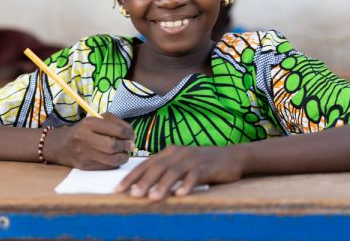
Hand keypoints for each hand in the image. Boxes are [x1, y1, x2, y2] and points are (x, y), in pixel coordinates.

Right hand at [43, 112, 133, 169]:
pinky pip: (106, 167)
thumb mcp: (95, 120)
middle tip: (131, 145)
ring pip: (111, 159)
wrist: (61, 145)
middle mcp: (84, 138)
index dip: (128, 133)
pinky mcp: (85, 166)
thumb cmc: (83, 130)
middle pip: (113, 145)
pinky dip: (115, 164)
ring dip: (123, 157)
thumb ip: (113, 122)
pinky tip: (116, 159)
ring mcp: (84, 153)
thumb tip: (131, 134)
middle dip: (126, 146)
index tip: (132, 135)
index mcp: (89, 123)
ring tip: (125, 154)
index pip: (116, 129)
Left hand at [115, 144, 245, 199]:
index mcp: (168, 152)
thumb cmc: (201, 164)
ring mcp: (192, 159)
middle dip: (143, 182)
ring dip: (162, 185)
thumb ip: (164, 171)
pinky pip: (195, 176)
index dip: (131, 177)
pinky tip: (181, 195)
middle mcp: (177, 153)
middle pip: (156, 168)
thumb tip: (141, 186)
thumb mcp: (180, 164)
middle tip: (132, 195)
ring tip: (153, 198)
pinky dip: (187, 185)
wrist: (231, 156)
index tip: (118, 189)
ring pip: (173, 172)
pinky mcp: (206, 166)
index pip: (145, 165)